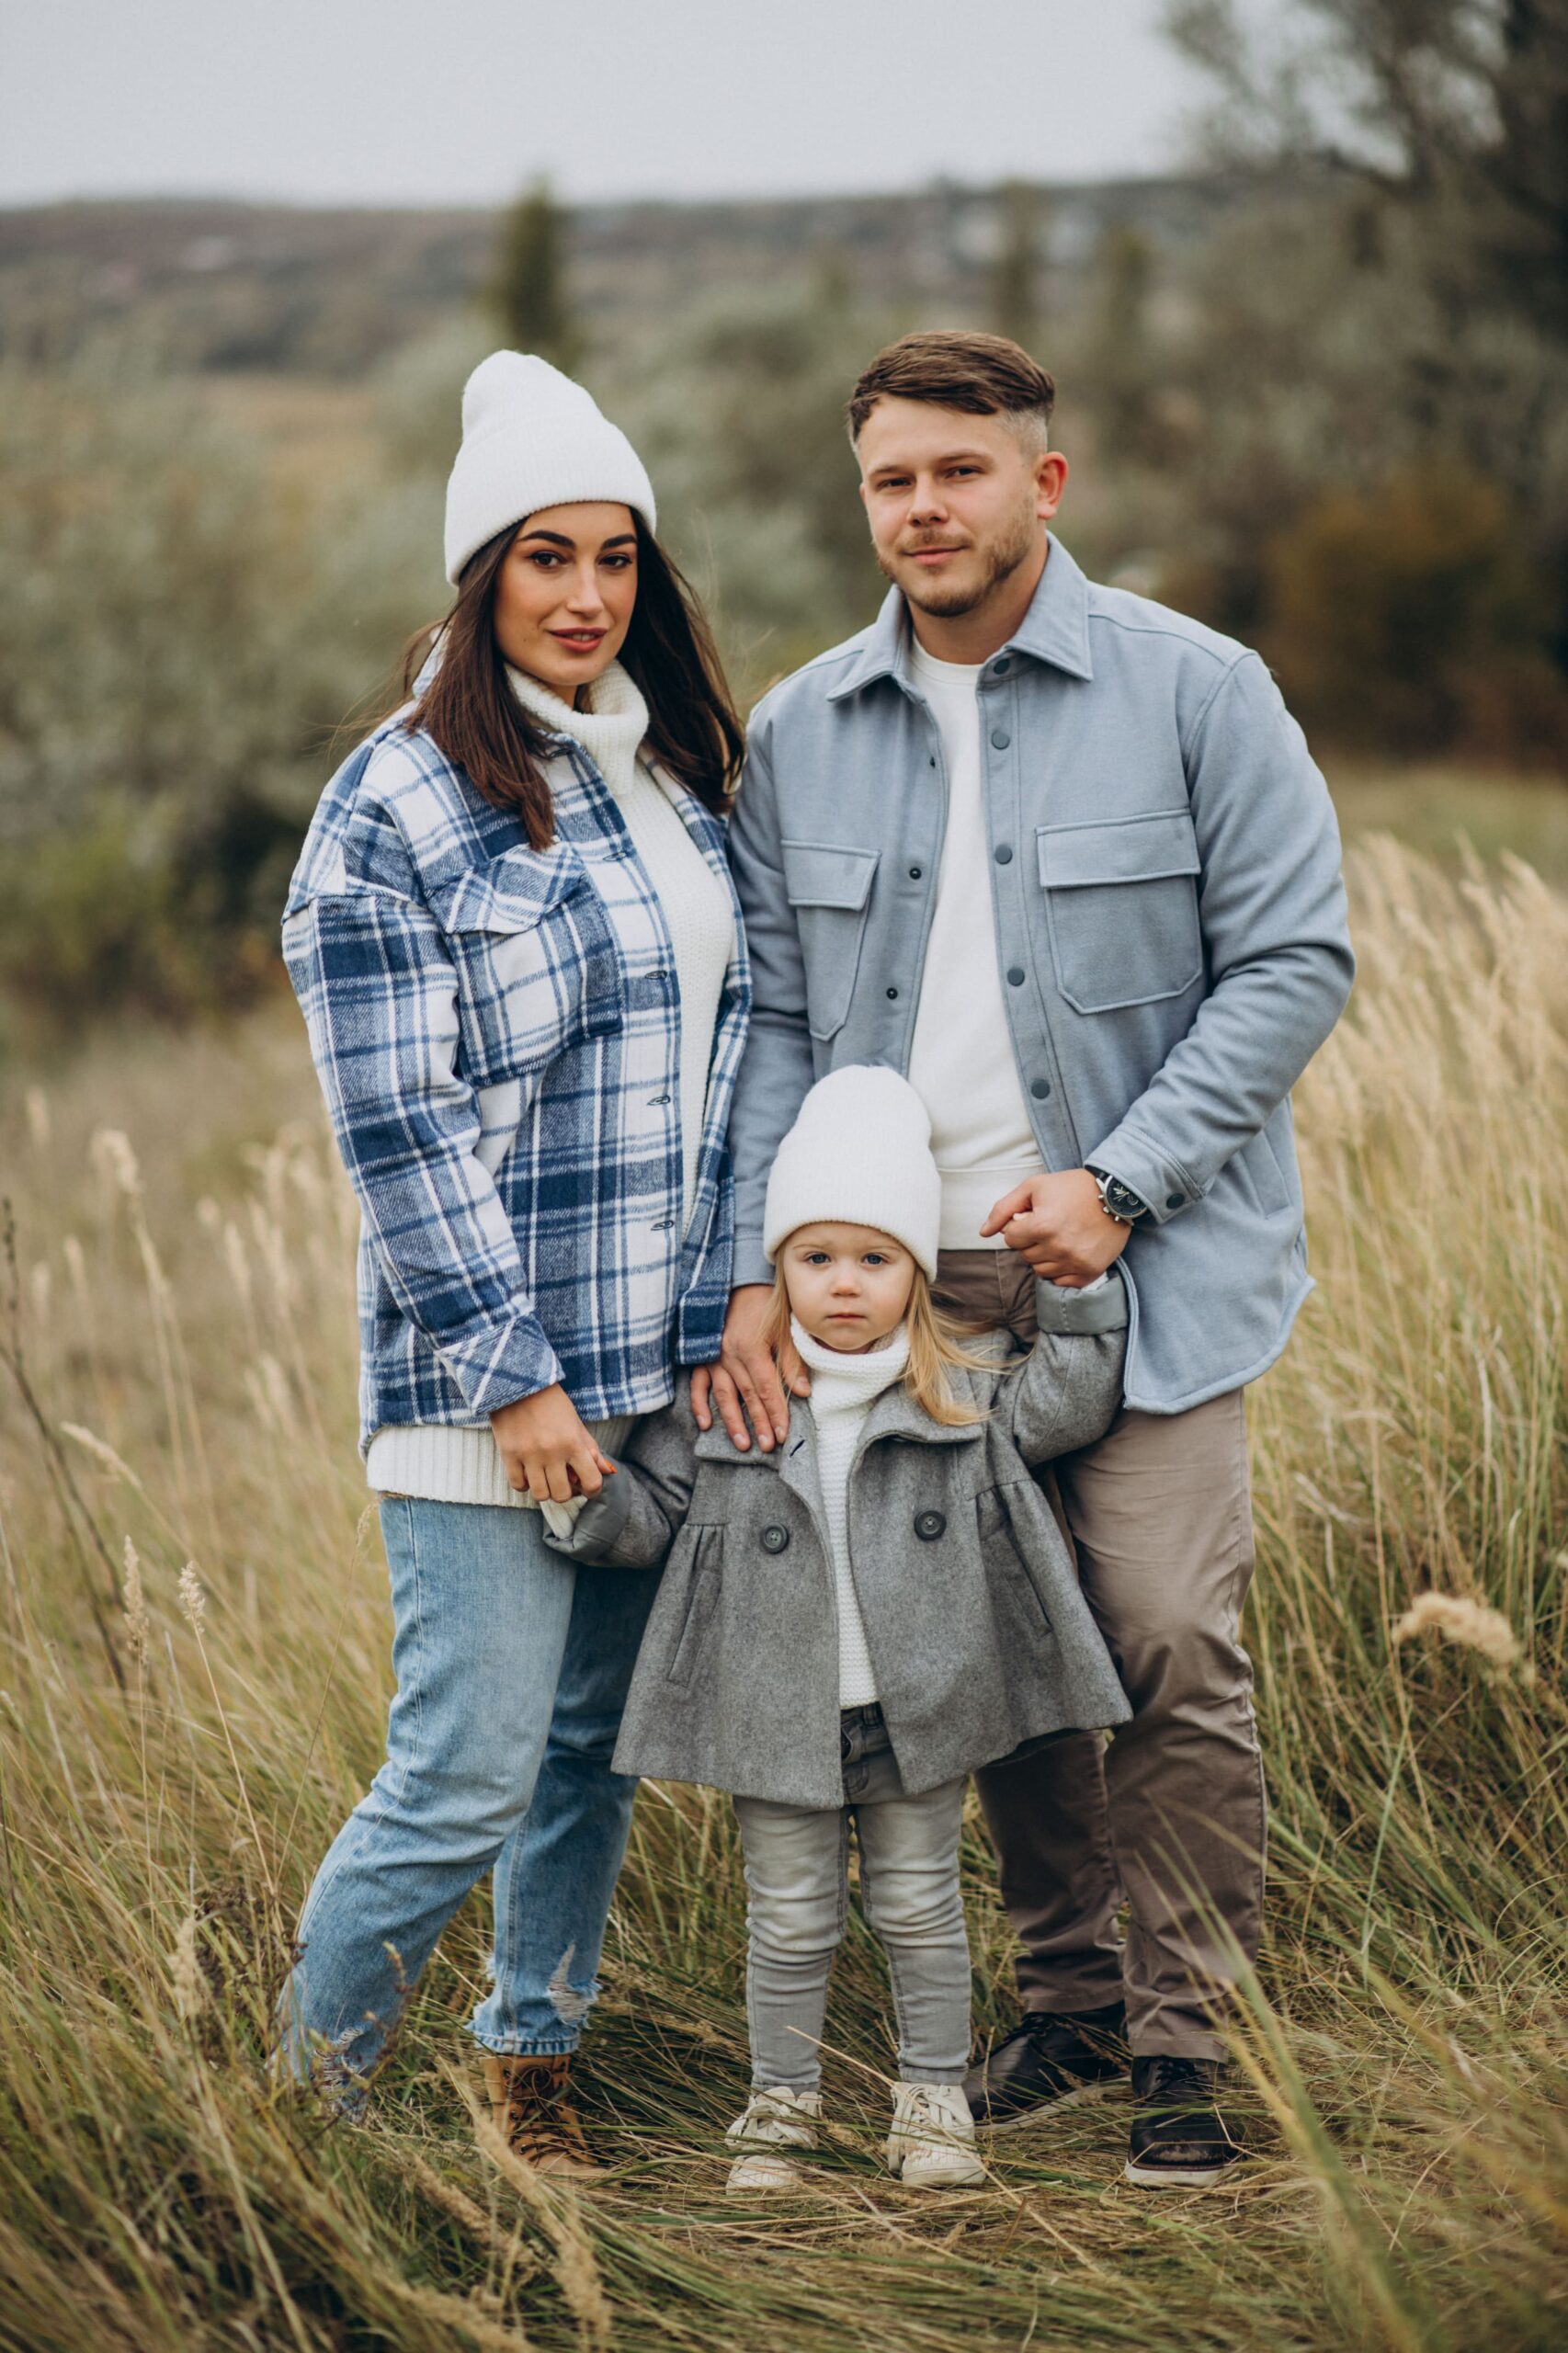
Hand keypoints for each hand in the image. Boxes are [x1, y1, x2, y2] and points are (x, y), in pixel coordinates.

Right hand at [491, 1385, 616, 1503]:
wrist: (518, 1382)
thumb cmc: (551, 1402)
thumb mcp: (576, 1421)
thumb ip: (590, 1448)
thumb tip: (607, 1471)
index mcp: (573, 1442)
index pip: (591, 1481)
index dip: (592, 1490)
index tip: (587, 1487)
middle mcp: (552, 1452)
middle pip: (562, 1494)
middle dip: (566, 1492)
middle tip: (563, 1480)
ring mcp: (528, 1455)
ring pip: (540, 1494)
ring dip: (545, 1490)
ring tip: (545, 1477)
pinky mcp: (508, 1455)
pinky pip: (518, 1485)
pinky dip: (524, 1484)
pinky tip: (528, 1473)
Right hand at [690, 1283, 808, 1452]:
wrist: (736, 1283)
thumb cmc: (765, 1307)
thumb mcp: (784, 1329)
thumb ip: (792, 1361)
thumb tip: (803, 1392)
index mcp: (753, 1348)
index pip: (767, 1388)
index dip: (776, 1412)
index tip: (783, 1434)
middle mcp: (730, 1356)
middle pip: (747, 1396)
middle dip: (758, 1423)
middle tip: (768, 1446)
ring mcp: (713, 1357)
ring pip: (723, 1395)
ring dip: (732, 1421)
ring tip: (743, 1444)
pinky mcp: (701, 1356)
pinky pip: (698, 1384)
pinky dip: (699, 1404)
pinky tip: (705, 1424)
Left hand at [980, 1170, 1131, 1286]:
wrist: (1115, 1194)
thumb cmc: (1072, 1187)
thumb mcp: (1034, 1186)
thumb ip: (1004, 1208)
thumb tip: (983, 1232)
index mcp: (1042, 1225)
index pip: (1011, 1239)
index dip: (1019, 1226)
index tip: (1034, 1216)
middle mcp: (1058, 1247)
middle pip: (1025, 1255)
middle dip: (1030, 1241)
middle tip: (1049, 1224)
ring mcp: (1075, 1261)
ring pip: (1040, 1270)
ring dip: (1044, 1255)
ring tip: (1059, 1236)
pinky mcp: (1090, 1271)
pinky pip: (1061, 1281)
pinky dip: (1060, 1269)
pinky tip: (1068, 1251)